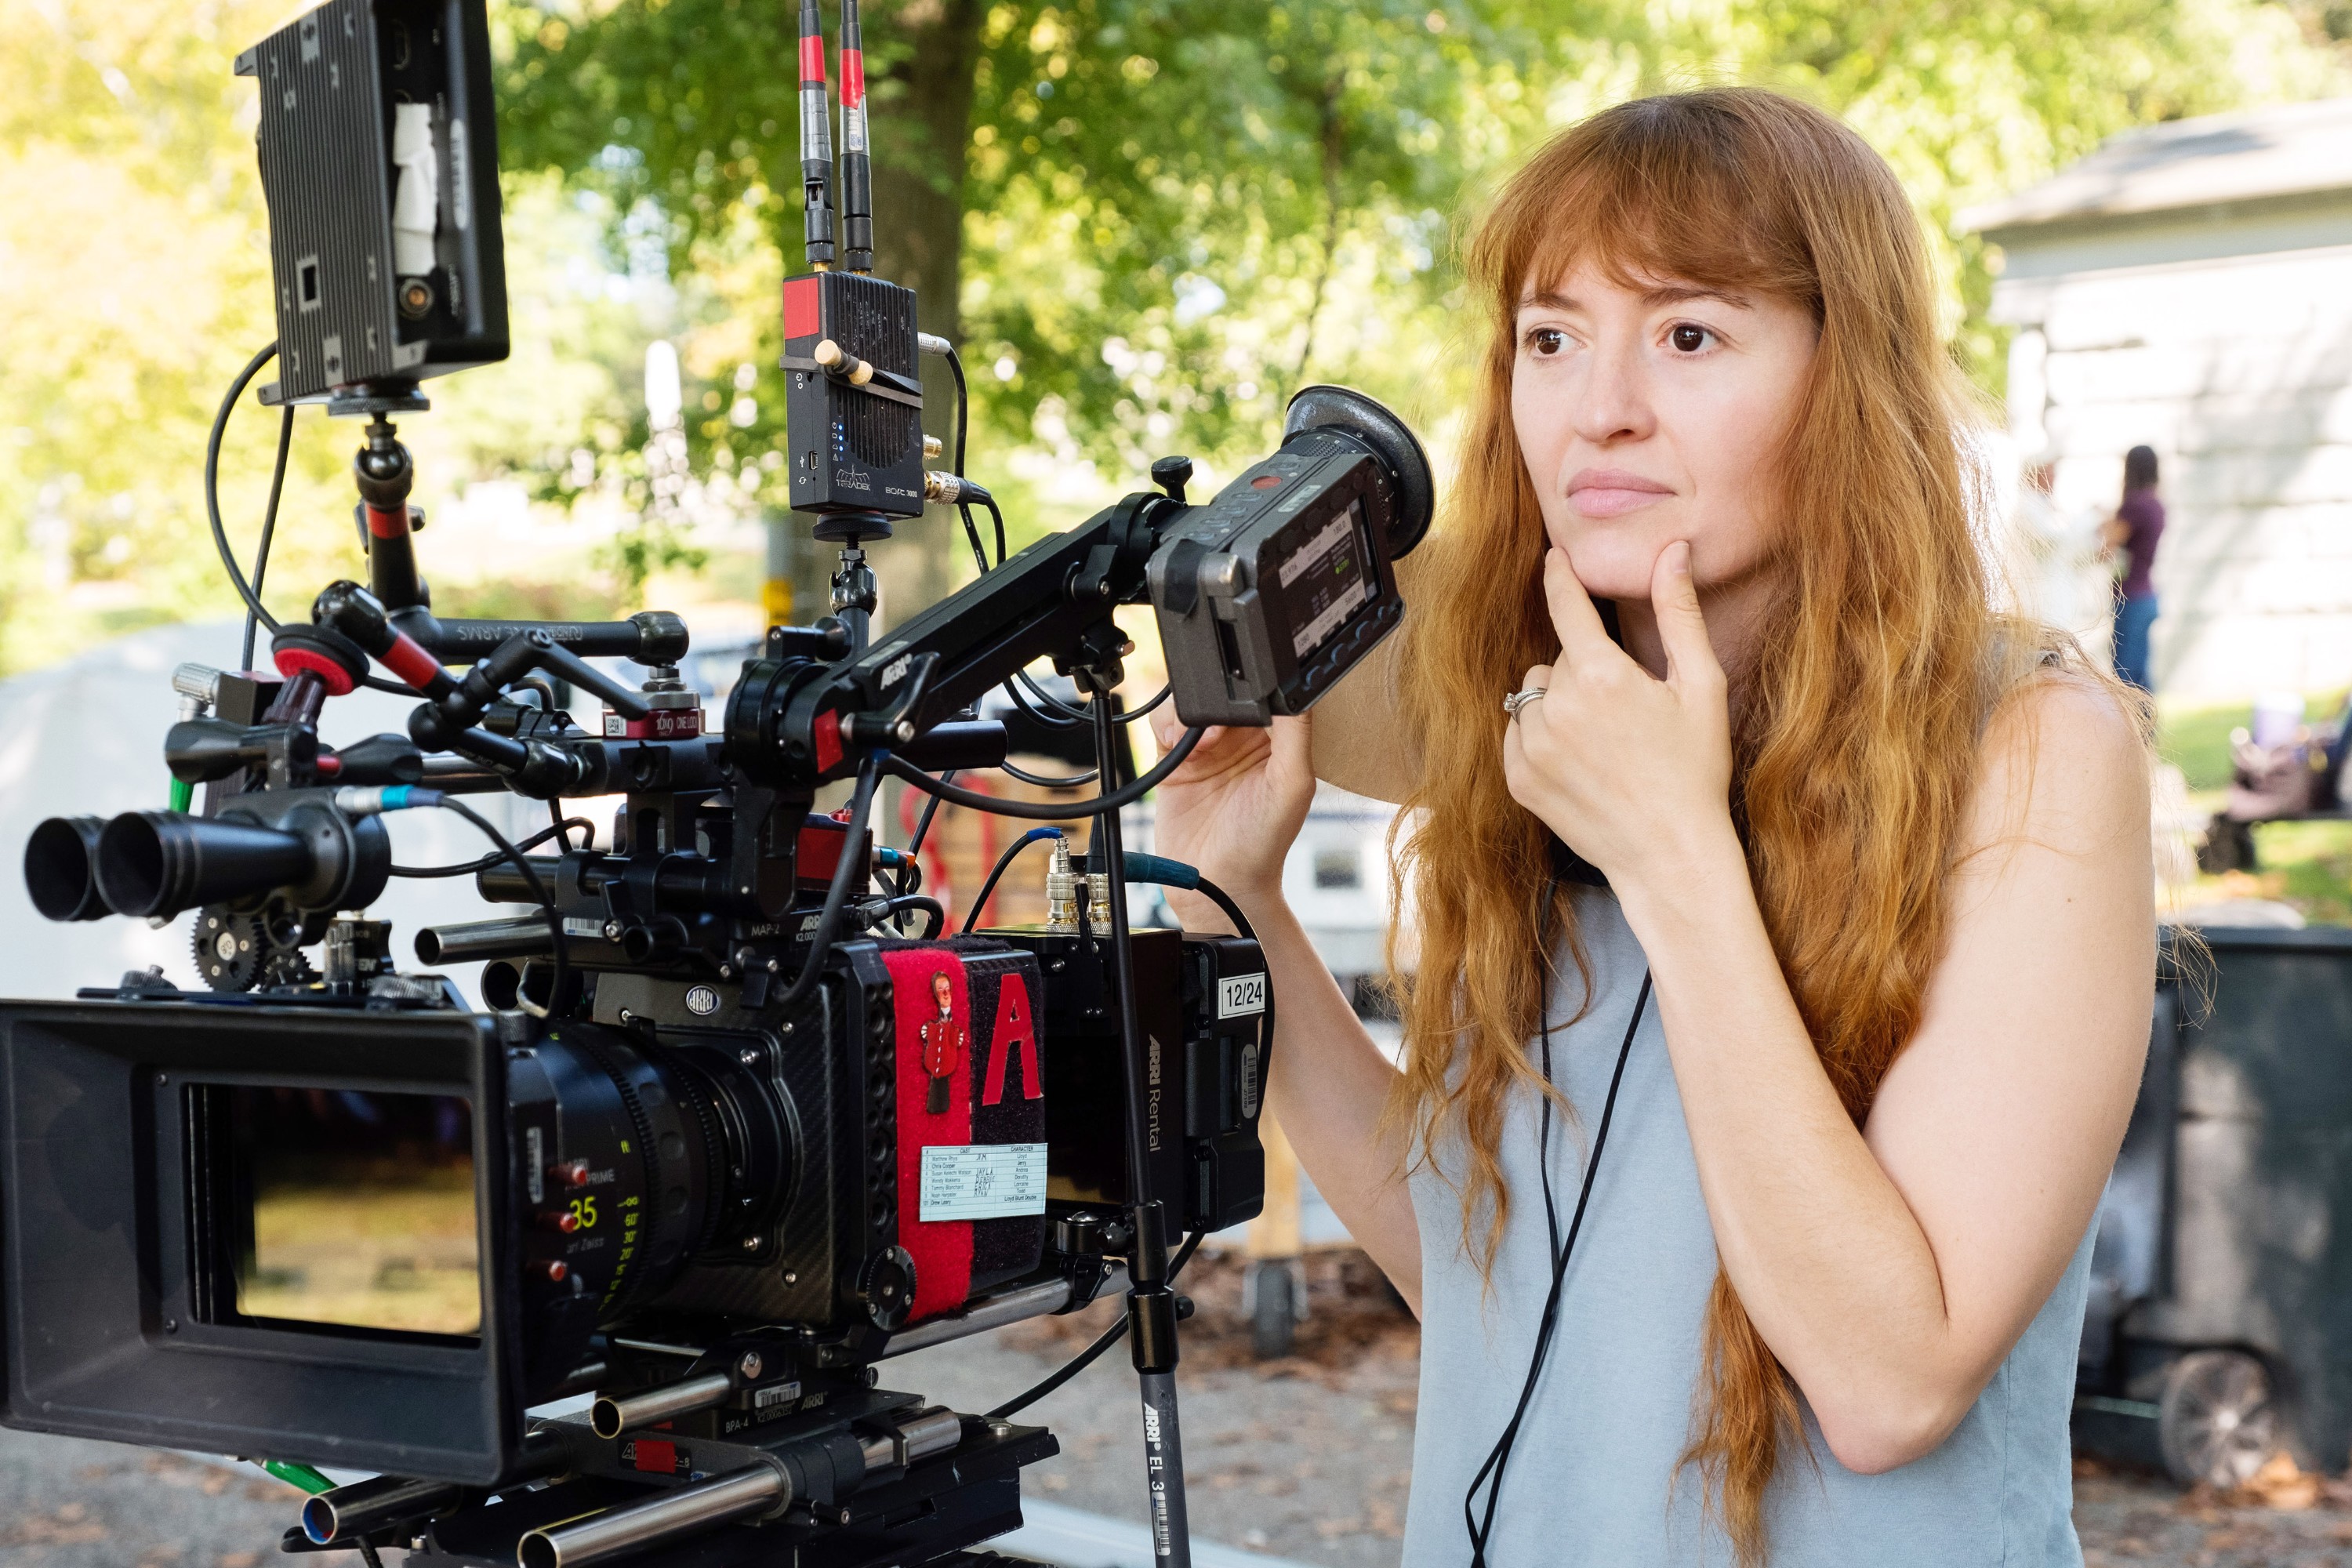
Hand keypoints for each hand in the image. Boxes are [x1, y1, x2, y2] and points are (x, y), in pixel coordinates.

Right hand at [1147, 705, 1313, 921]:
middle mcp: (1242, 739)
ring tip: (1198, 743)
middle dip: (1216, 702)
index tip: (1246, 703)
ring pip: (1191, 703)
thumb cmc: (1264, 844)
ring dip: (1189, 714)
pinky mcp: (1175, 759)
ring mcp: (1206, 747)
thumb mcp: (1294, 785)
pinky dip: (1166, 725)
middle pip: (1223, 692)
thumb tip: (1291, 691)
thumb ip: (1296, 734)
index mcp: (1277, 740)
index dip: (1253, 689)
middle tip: (1218, 726)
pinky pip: (1164, 724)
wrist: (1219, 882)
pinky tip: (1177, 747)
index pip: (1265, 694)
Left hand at [1502, 542, 1737, 899]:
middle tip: (1625, 710)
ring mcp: (1532, 746)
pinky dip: (1541, 739)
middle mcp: (1557, 707)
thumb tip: (1671, 551)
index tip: (1554, 558)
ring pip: (1534, 695)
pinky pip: (1518, 732)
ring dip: (1559, 705)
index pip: (1567, 606)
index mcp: (1602, 676)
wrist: (1669, 854)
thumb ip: (1680, 613)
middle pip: (1558, 659)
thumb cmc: (1694, 771)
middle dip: (1584, 670)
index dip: (1560, 577)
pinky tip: (1580, 763)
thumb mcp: (1701, 687)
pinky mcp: (1518, 778)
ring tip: (1602, 741)